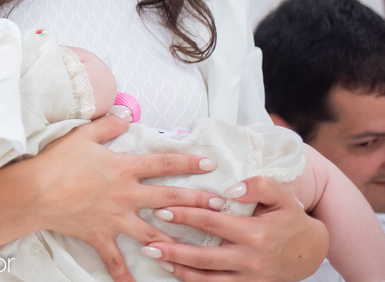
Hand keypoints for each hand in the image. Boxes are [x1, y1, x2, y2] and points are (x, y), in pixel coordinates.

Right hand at [35, 110, 227, 281]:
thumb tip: (126, 114)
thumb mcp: (83, 135)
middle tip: (221, 205)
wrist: (35, 191)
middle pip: (170, 198)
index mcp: (124, 168)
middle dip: (198, 201)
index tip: (210, 163)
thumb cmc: (58, 161)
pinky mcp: (101, 236)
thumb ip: (108, 124)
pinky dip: (125, 276)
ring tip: (198, 249)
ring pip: (154, 232)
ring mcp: (116, 218)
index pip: (163, 163)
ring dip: (176, 240)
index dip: (188, 161)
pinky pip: (115, 261)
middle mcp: (127, 195)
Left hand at [142, 175, 326, 280]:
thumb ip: (258, 185)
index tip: (161, 210)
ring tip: (155, 257)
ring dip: (179, 270)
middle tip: (147, 242)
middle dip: (174, 250)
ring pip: (208, 279)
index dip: (186, 216)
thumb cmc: (289, 218)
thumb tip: (231, 187)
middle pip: (205, 257)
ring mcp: (250, 278)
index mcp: (257, 233)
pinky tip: (175, 272)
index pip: (213, 223)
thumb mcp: (282, 195)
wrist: (311, 252)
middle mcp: (251, 260)